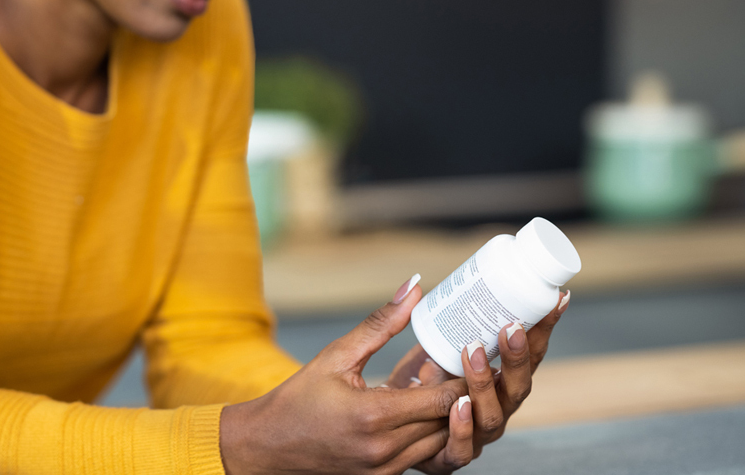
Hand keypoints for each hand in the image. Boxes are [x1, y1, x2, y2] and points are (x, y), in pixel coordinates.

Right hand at [220, 278, 472, 474]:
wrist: (268, 446)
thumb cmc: (298, 398)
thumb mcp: (336, 355)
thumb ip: (380, 324)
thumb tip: (414, 288)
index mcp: (373, 416)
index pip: (442, 399)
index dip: (466, 376)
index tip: (477, 354)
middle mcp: (384, 449)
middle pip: (448, 421)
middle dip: (464, 393)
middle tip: (474, 364)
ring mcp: (385, 470)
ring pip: (441, 442)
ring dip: (450, 414)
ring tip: (449, 382)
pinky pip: (423, 455)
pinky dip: (430, 431)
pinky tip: (423, 407)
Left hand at [385, 290, 571, 472]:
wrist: (383, 430)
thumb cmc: (412, 388)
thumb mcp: (426, 350)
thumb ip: (432, 326)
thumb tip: (418, 286)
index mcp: (498, 384)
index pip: (529, 356)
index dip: (544, 329)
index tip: (556, 298)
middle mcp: (494, 410)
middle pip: (519, 387)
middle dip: (519, 357)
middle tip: (511, 327)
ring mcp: (475, 437)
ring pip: (492, 416)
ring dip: (485, 383)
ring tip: (473, 353)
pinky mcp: (447, 459)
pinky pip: (461, 449)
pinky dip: (461, 427)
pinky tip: (458, 405)